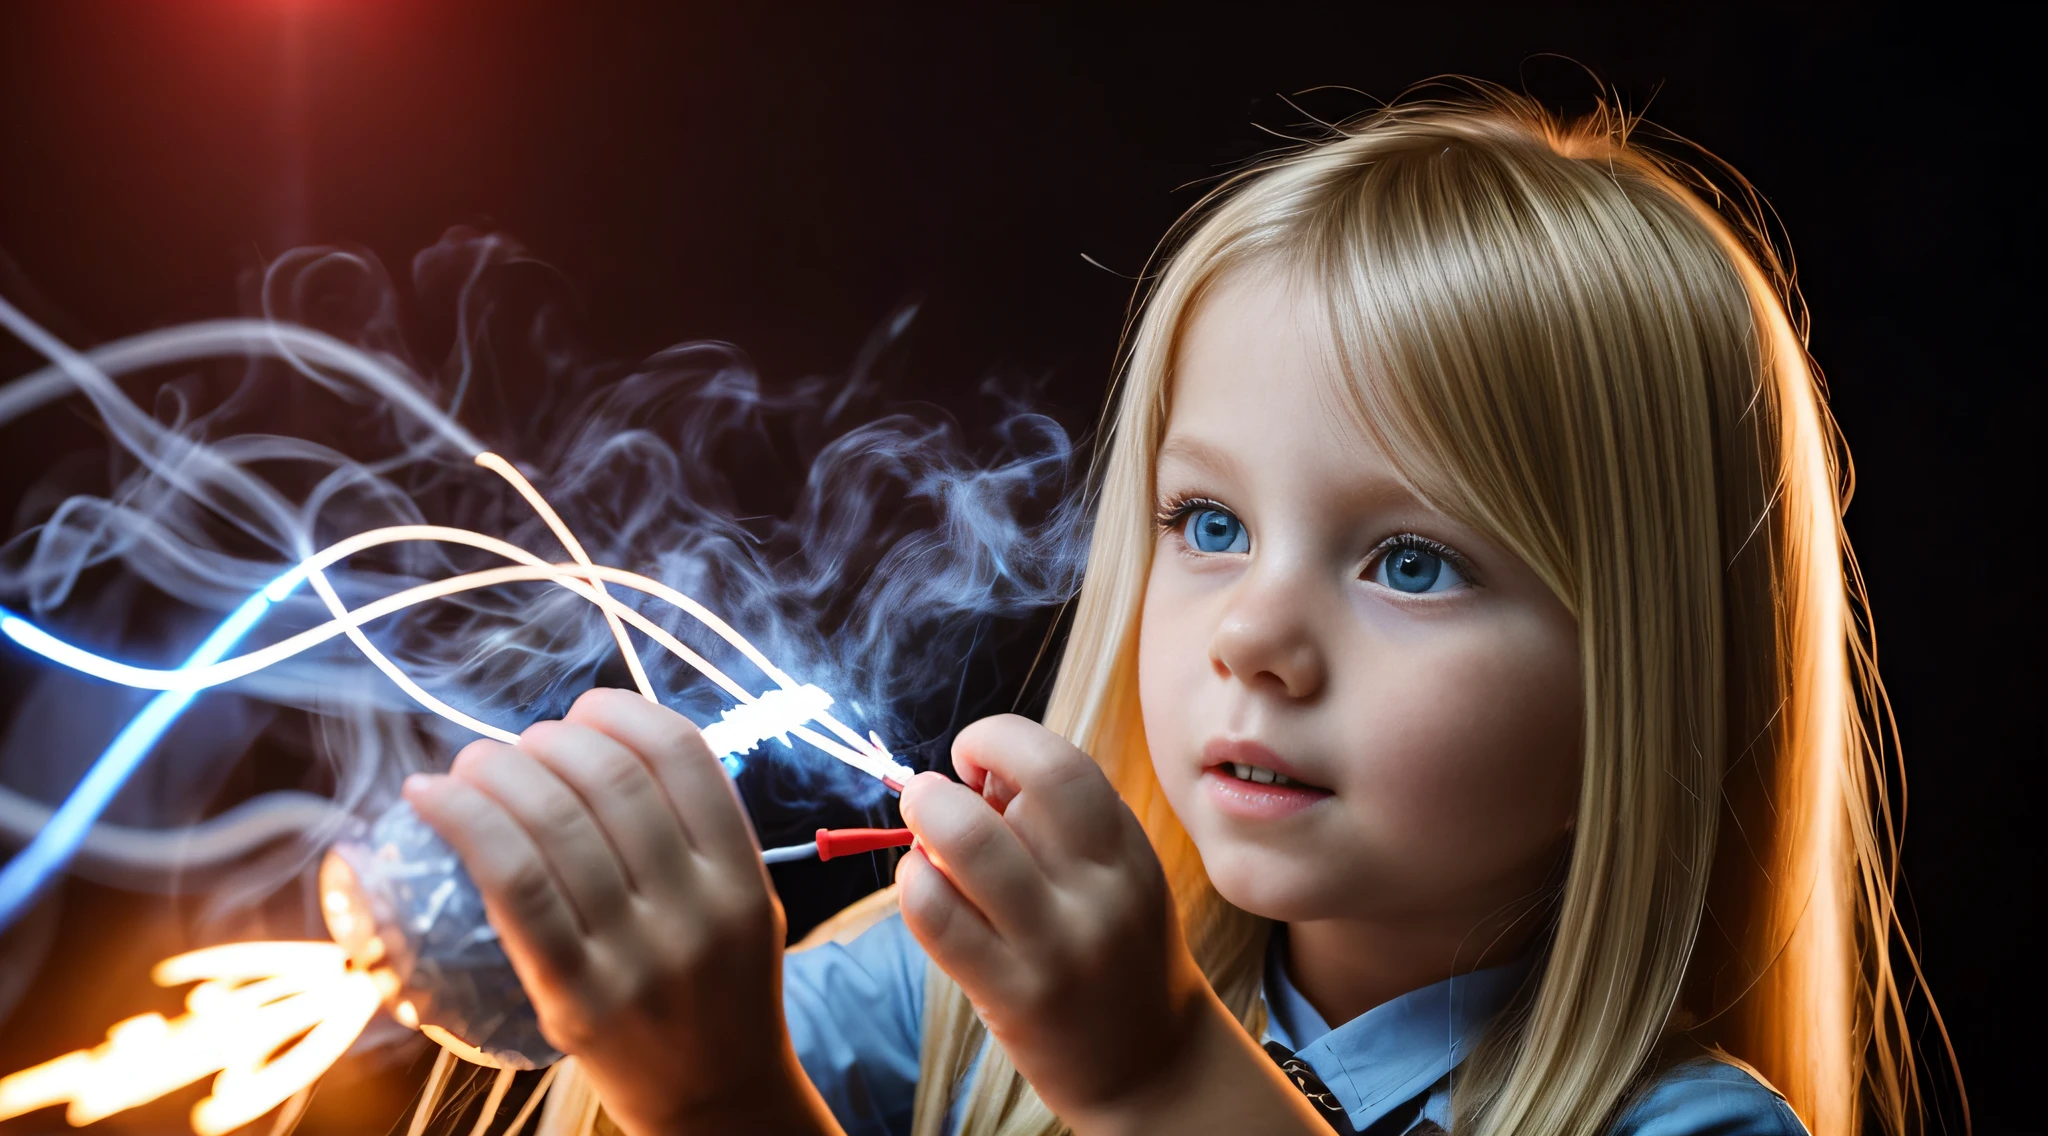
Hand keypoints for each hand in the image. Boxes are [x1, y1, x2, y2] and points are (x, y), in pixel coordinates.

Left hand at [404, 688, 839, 1135]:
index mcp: (742, 877)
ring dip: (495, 769)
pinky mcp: (576, 998)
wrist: (715, 1105)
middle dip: (548, 739)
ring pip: (555, 824)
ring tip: (469, 764)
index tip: (583, 710)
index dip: (620, 712)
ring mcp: (639, 957)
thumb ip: (692, 837)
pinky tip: (429, 797)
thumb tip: (598, 749)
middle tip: (516, 749)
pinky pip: (514, 887)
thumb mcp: (738, 909)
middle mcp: (698, 911)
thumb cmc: (714, 996)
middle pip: (611, 780)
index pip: (682, 755)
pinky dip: (465, 823)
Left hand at [896, 715, 1328, 1134]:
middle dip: (967, 760)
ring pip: (973, 844)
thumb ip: (1060, 827)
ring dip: (927, 816)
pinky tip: (918, 882)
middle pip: (1030, 784)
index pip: (1063, 765)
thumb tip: (973, 778)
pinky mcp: (1014, 994)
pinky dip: (913, 881)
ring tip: (918, 828)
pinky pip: (939, 916)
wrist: (1150, 1064)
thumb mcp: (1116, 879)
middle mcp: (1101, 891)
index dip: (1003, 739)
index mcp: (1127, 853)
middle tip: (933, 788)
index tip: (976, 756)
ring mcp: (1058, 944)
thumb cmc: (1119, 954)